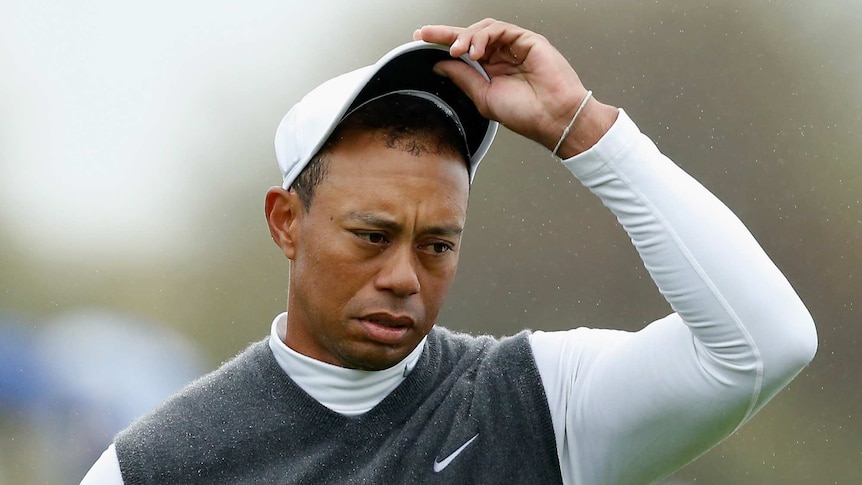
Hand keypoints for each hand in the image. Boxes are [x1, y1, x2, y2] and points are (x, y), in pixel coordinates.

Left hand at [413, 19, 617, 156]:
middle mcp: (502, 57)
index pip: (463, 52)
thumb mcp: (484, 97)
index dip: (442, 43)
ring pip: (484, 29)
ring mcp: (515, 47)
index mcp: (492, 71)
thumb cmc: (527, 114)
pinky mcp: (528, 40)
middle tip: (427, 35)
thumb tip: (441, 65)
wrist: (554, 119)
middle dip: (446, 34)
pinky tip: (475, 50)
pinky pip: (500, 29)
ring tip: (457, 50)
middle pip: (470, 36)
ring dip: (465, 37)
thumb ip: (464, 78)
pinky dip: (484, 36)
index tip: (421, 39)